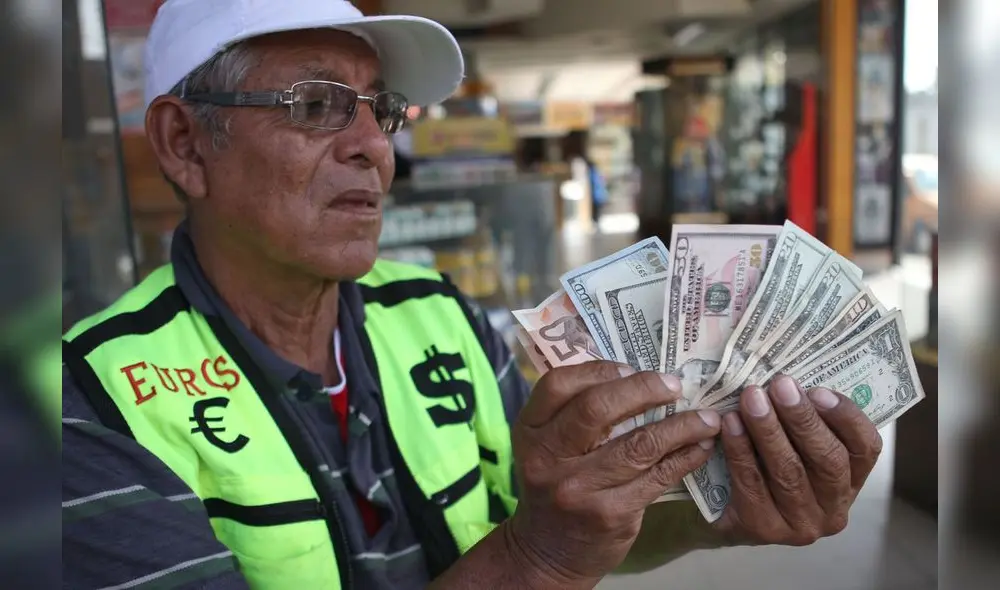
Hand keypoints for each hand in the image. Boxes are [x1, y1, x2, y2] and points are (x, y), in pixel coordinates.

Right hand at [506, 361, 720, 587]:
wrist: (547, 552)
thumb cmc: (555, 485)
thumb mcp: (545, 446)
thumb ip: (572, 412)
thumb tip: (633, 374)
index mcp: (530, 431)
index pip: (558, 384)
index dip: (598, 370)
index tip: (630, 367)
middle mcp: (547, 458)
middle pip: (597, 409)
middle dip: (643, 389)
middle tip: (674, 384)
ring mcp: (579, 488)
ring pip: (638, 444)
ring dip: (681, 426)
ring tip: (707, 417)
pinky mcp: (610, 514)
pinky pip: (657, 477)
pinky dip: (685, 457)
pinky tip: (701, 446)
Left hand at [716, 375, 882, 545]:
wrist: (728, 512)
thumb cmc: (768, 464)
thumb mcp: (795, 442)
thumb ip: (804, 419)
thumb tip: (790, 379)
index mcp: (852, 480)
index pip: (865, 448)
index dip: (846, 417)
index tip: (818, 389)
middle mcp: (834, 508)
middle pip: (828, 460)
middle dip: (802, 419)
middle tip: (779, 385)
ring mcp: (802, 525)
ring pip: (789, 471)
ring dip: (768, 430)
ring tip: (750, 398)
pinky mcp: (766, 529)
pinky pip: (753, 484)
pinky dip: (741, 450)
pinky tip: (730, 424)